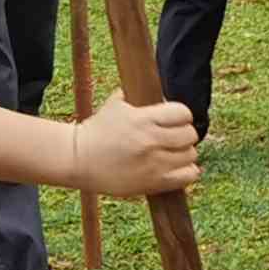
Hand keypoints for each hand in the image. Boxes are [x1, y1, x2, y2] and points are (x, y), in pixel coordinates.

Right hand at [72, 96, 201, 196]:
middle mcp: (150, 141)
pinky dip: (187, 172)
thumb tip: (147, 86)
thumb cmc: (96, 131)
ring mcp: (153, 164)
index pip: (183, 113)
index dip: (181, 115)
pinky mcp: (152, 183)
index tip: (174, 119)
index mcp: (143, 120)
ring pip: (190, 155)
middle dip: (183, 134)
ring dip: (184, 153)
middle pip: (190, 135)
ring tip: (173, 153)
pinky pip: (187, 176)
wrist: (78, 160)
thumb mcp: (114, 106)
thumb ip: (133, 95)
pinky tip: (177, 167)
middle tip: (174, 137)